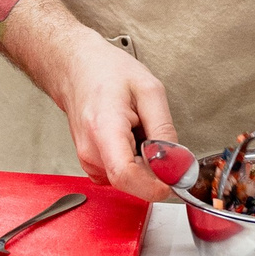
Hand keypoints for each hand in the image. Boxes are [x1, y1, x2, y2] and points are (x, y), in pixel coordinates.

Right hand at [37, 27, 176, 202]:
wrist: (77, 69)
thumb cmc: (107, 73)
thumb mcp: (149, 90)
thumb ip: (165, 130)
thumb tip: (177, 165)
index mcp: (104, 129)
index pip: (126, 175)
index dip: (153, 186)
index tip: (172, 181)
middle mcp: (91, 151)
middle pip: (132, 181)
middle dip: (153, 167)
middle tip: (152, 133)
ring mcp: (88, 160)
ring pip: (129, 180)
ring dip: (142, 162)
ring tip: (136, 129)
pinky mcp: (90, 165)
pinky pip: (121, 175)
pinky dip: (132, 162)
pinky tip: (128, 138)